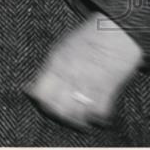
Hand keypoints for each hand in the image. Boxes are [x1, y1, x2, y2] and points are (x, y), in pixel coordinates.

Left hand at [25, 13, 142, 130]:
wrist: (117, 30)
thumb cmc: (89, 37)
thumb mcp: (61, 48)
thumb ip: (49, 70)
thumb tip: (33, 89)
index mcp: (56, 63)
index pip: (41, 93)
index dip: (41, 102)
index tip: (45, 104)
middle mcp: (71, 74)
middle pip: (58, 108)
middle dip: (59, 114)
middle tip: (64, 113)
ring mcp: (89, 83)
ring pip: (77, 115)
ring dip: (78, 119)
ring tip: (80, 116)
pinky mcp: (109, 89)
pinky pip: (99, 113)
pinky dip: (98, 116)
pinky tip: (96, 111)